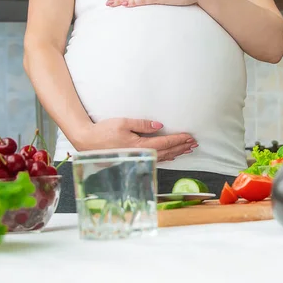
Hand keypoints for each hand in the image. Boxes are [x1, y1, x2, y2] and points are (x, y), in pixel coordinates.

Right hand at [73, 118, 196, 161]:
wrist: (87, 142)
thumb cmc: (104, 131)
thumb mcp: (124, 122)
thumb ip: (143, 124)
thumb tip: (160, 125)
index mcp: (141, 145)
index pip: (165, 143)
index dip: (179, 140)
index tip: (190, 137)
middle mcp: (142, 155)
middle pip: (167, 152)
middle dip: (181, 147)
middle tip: (194, 144)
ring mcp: (138, 159)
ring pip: (162, 158)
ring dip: (176, 153)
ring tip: (187, 149)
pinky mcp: (134, 160)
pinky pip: (155, 160)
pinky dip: (166, 158)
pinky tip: (171, 156)